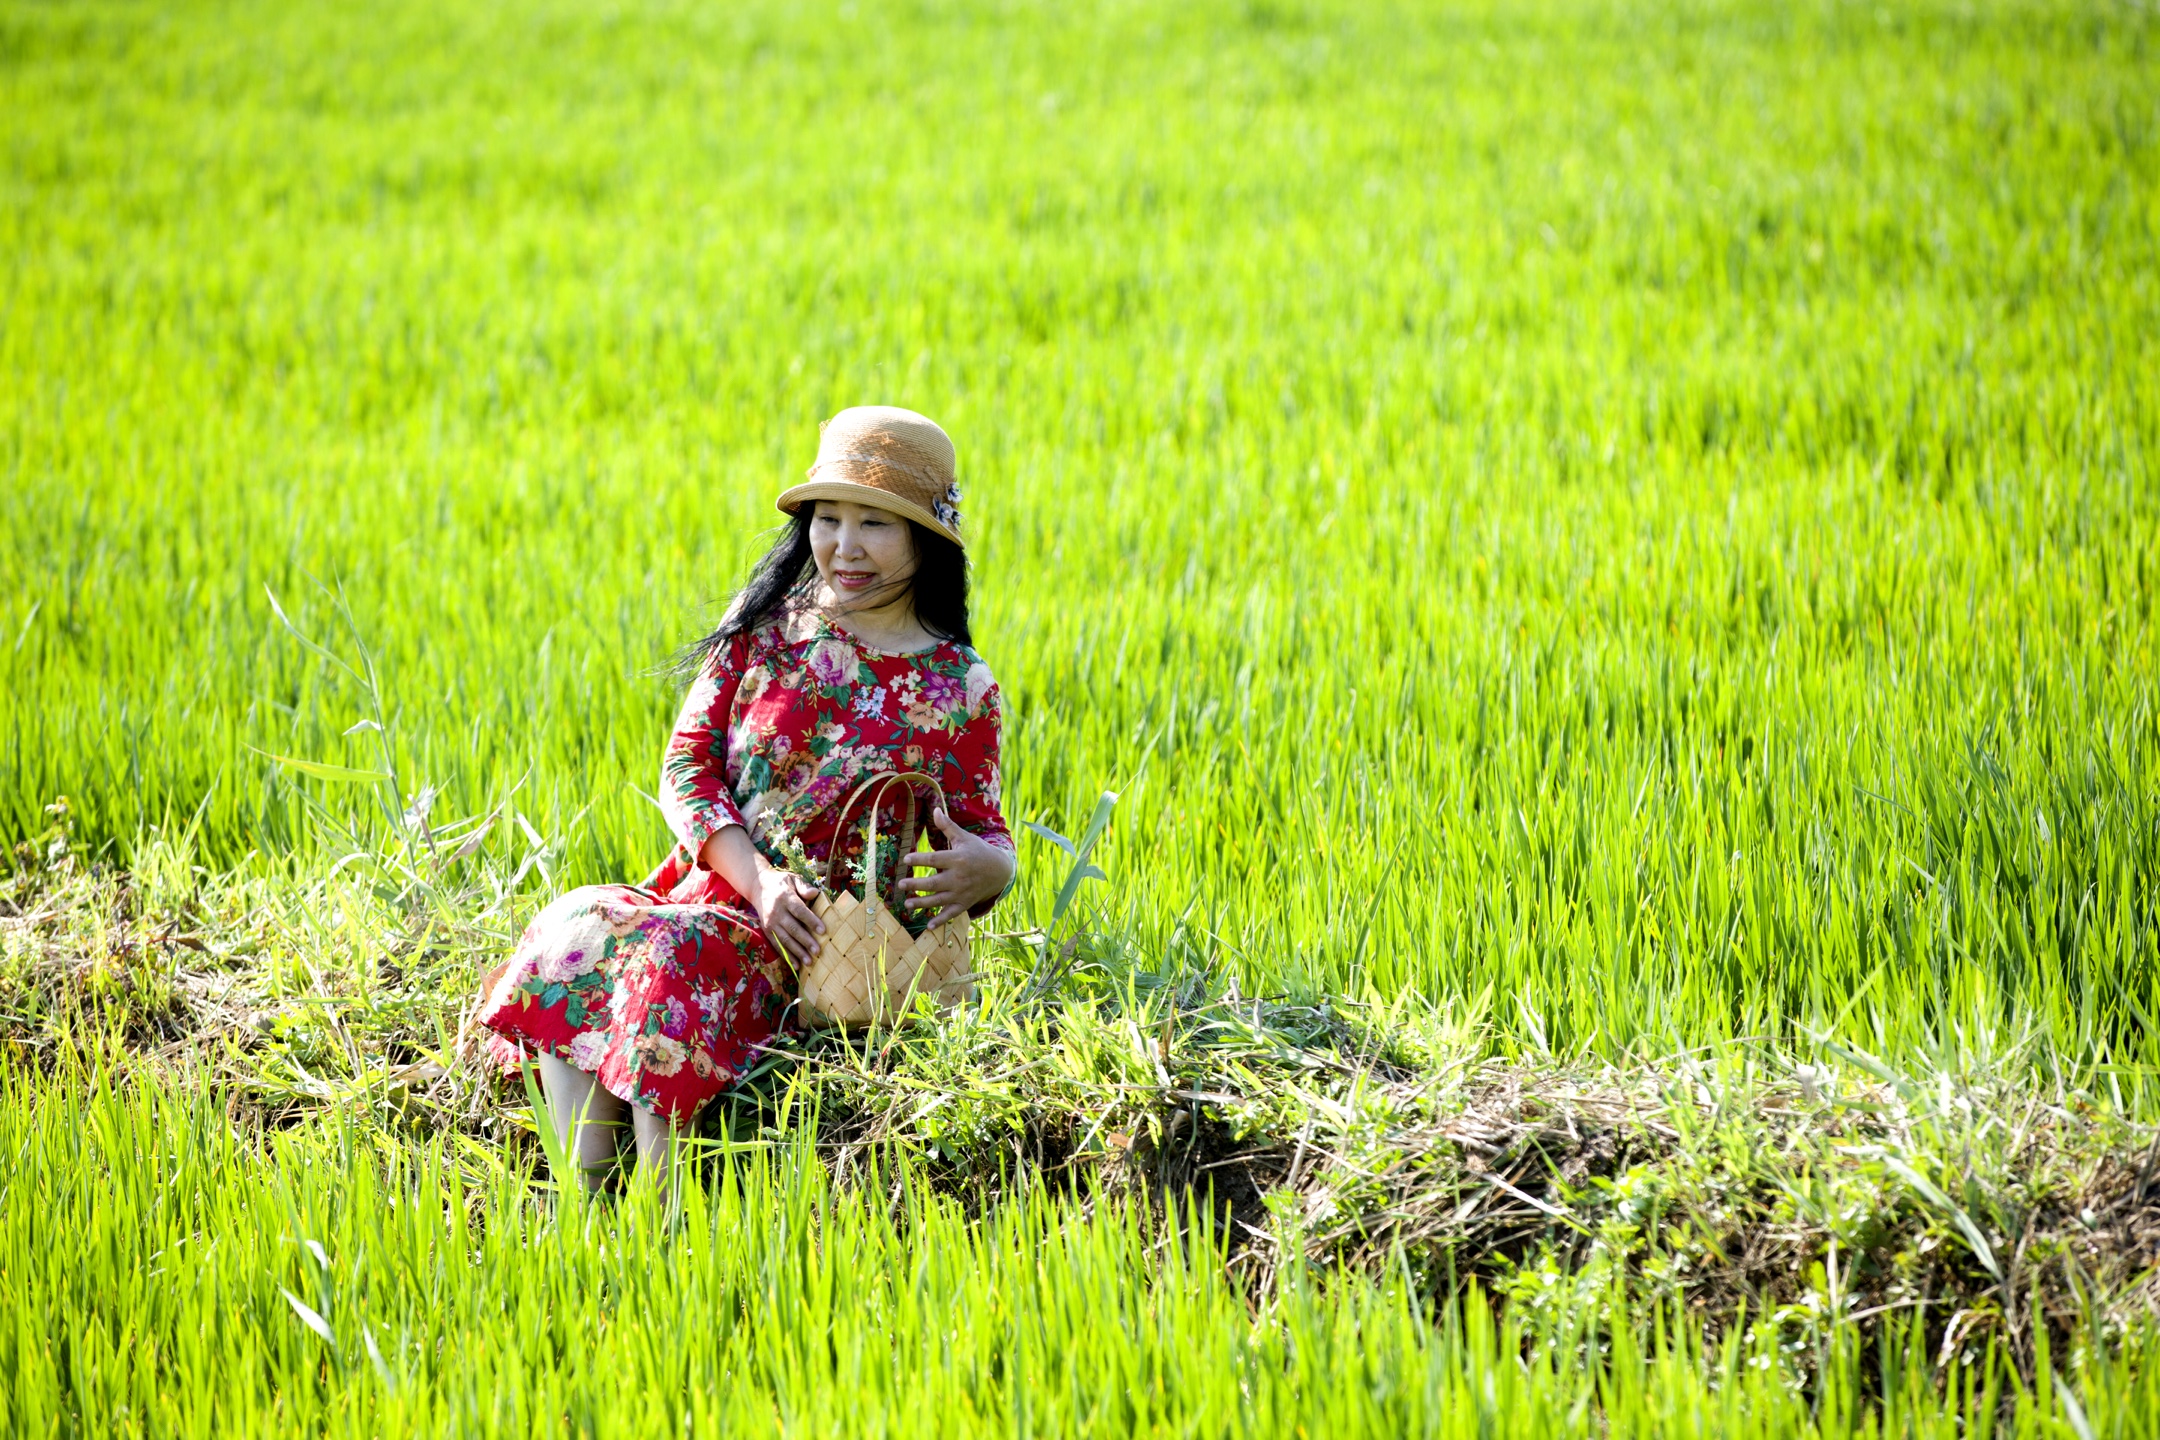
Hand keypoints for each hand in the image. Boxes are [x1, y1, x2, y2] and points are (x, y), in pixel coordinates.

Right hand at [750, 862, 824, 964]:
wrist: (758, 886)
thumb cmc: (782, 883)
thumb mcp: (793, 878)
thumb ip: (804, 886)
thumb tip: (815, 893)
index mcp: (785, 897)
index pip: (799, 911)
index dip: (811, 921)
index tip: (823, 930)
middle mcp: (776, 912)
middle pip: (792, 928)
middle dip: (805, 941)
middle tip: (818, 951)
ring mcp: (770, 923)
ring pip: (785, 939)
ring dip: (797, 952)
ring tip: (809, 962)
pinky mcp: (767, 931)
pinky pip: (777, 945)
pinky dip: (787, 956)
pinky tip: (796, 965)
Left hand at [901, 807, 1016, 926]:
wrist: (999, 871)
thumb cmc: (977, 851)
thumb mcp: (964, 838)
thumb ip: (948, 826)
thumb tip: (935, 810)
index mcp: (958, 859)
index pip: (935, 860)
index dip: (920, 859)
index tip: (906, 859)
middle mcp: (959, 878)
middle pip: (934, 883)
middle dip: (916, 885)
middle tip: (900, 884)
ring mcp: (962, 893)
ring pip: (939, 900)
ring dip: (922, 904)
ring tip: (907, 904)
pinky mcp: (964, 903)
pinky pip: (951, 914)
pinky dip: (940, 921)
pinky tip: (928, 927)